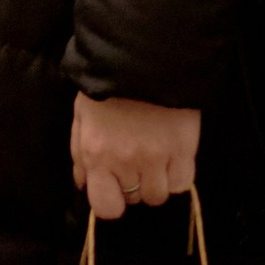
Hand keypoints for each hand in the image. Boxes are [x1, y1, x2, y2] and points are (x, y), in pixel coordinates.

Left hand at [71, 92, 200, 222]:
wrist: (143, 56)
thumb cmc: (107, 83)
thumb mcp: (82, 115)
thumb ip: (80, 153)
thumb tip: (83, 184)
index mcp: (96, 155)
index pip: (105, 207)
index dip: (111, 201)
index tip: (115, 188)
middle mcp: (126, 163)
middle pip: (135, 198)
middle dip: (133, 184)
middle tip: (135, 160)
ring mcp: (157, 158)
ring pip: (159, 195)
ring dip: (157, 181)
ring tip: (155, 157)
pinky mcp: (184, 150)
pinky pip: (183, 183)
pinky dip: (178, 175)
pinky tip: (172, 157)